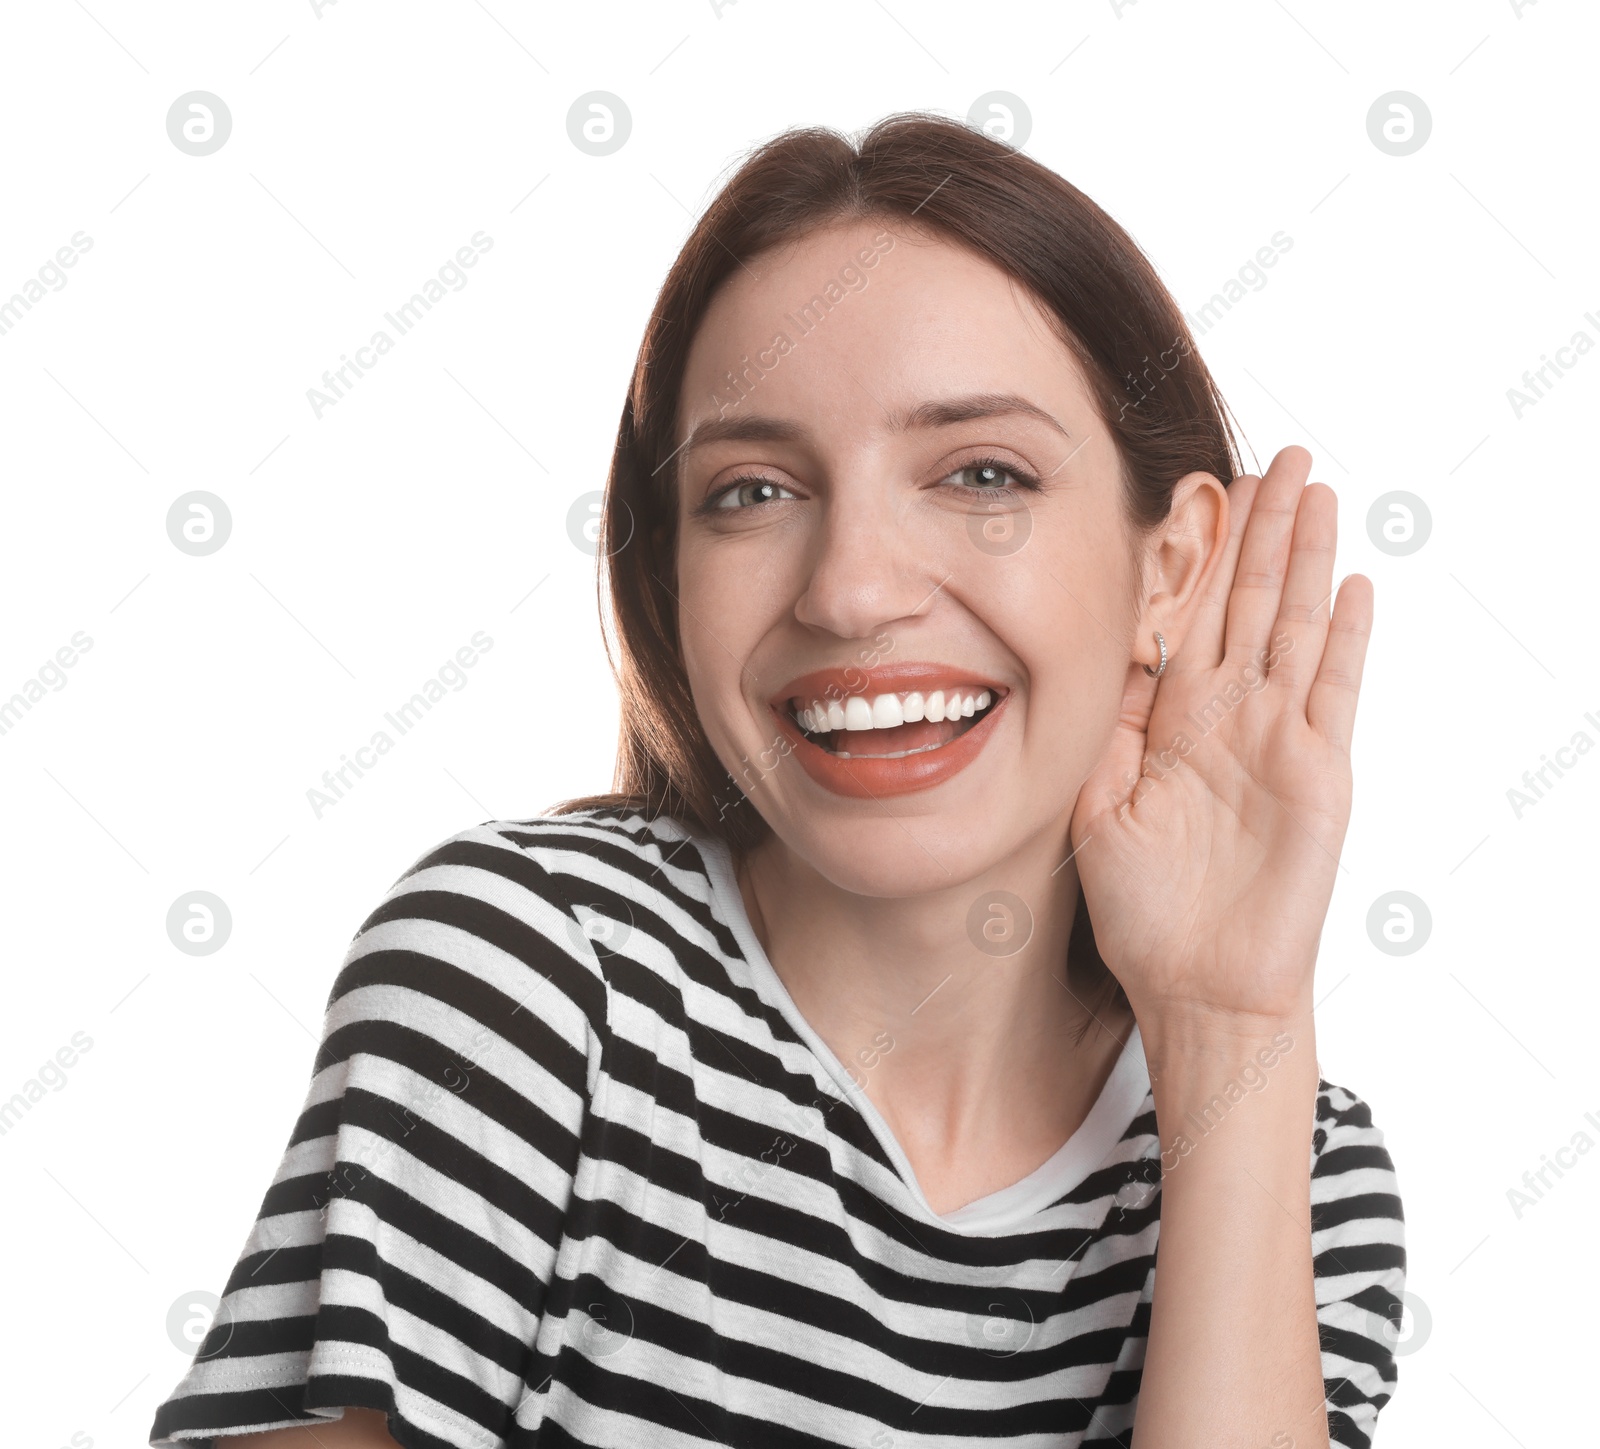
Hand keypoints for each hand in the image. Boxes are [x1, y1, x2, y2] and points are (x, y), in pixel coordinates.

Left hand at [1069, 446, 1373, 1029]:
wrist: (1197, 984)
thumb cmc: (1144, 912)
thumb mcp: (1098, 807)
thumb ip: (1106, 731)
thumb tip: (1105, 656)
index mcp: (1172, 722)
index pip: (1187, 617)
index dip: (1195, 556)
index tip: (1196, 490)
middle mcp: (1229, 717)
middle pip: (1247, 602)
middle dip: (1260, 529)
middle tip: (1274, 456)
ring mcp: (1280, 739)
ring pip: (1294, 626)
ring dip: (1304, 558)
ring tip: (1315, 489)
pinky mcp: (1320, 770)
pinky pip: (1335, 690)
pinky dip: (1345, 637)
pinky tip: (1353, 582)